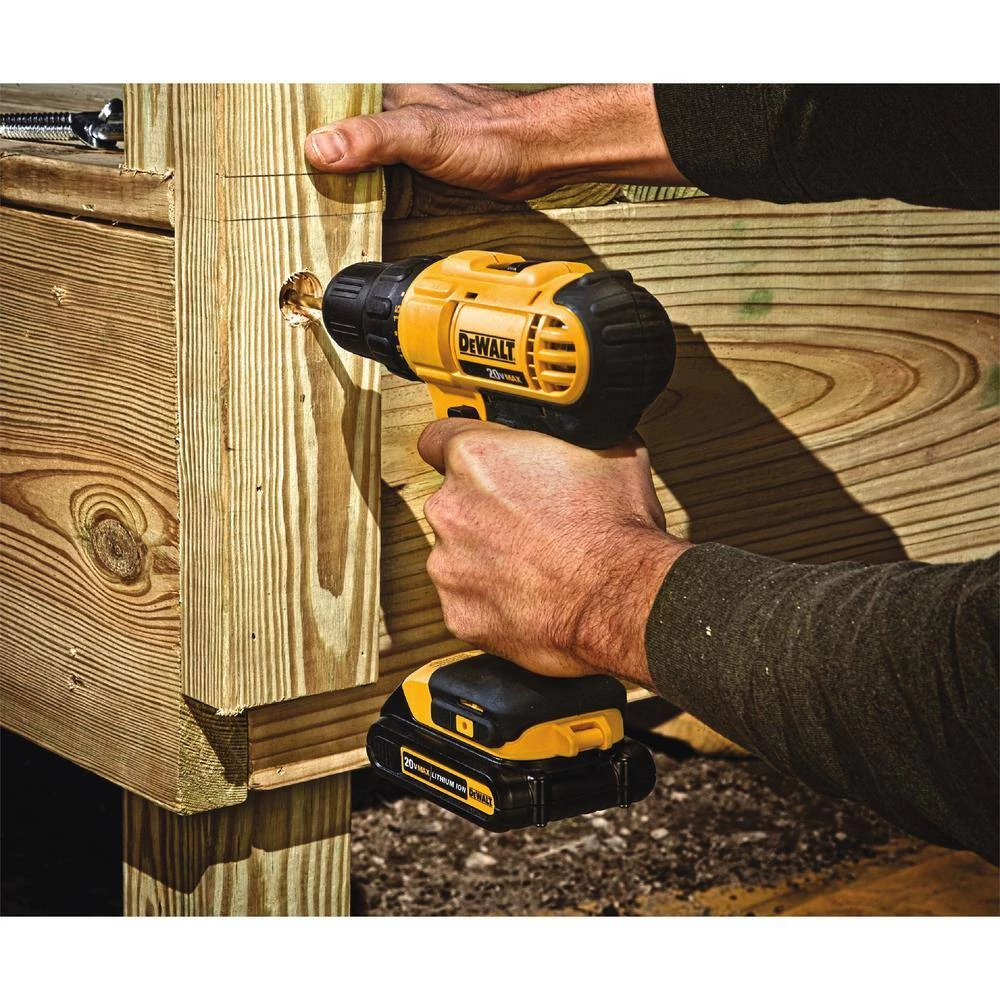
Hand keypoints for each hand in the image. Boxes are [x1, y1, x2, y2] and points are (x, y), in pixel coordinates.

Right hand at [305, 84, 688, 200]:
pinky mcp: (416, 162)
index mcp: (382, 92)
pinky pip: (378, 174)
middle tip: (282, 187)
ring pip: (355, 154)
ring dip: (337, 178)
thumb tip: (321, 149)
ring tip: (307, 201)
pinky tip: (355, 206)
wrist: (534, 157)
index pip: (323, 100)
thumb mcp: (423, 135)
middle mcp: (388, 110)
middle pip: (334, 131)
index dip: (296, 124)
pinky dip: (364, 191)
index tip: (268, 152)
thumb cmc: (490, 136)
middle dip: (311, 158)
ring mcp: (402, 137)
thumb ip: (372, 139)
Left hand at [417, 419, 692, 683]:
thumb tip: (574, 426)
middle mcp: (451, 509)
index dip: (462, 450)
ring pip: (458, 554)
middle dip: (484, 510)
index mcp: (476, 459)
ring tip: (536, 563)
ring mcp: (449, 565)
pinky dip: (492, 600)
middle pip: (453, 502)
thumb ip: (567, 434)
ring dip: (486, 556)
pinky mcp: (458, 613)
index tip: (478, 463)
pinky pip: (468, 600)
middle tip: (528, 521)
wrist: (623, 601)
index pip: (436, 439)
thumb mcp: (607, 449)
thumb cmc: (615, 529)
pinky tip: (530, 596)